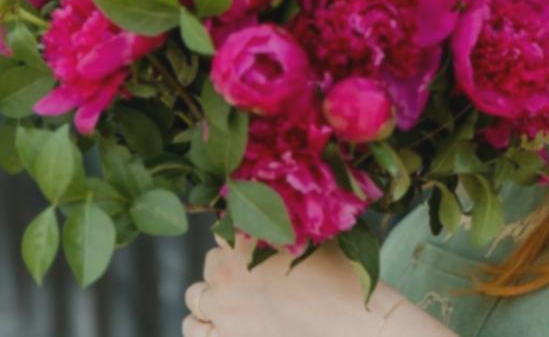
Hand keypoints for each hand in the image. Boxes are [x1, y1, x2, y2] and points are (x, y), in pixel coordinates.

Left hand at [181, 234, 389, 336]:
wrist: (354, 325)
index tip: (257, 251)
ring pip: (195, 298)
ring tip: (236, 306)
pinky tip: (227, 326)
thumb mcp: (311, 239)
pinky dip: (206, 327)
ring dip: (211, 299)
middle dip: (228, 271)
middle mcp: (226, 270)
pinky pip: (194, 330)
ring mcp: (222, 308)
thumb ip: (279, 228)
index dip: (242, 241)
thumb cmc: (342, 280)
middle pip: (211, 263)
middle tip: (255, 282)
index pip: (224, 230)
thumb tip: (259, 224)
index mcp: (247, 237)